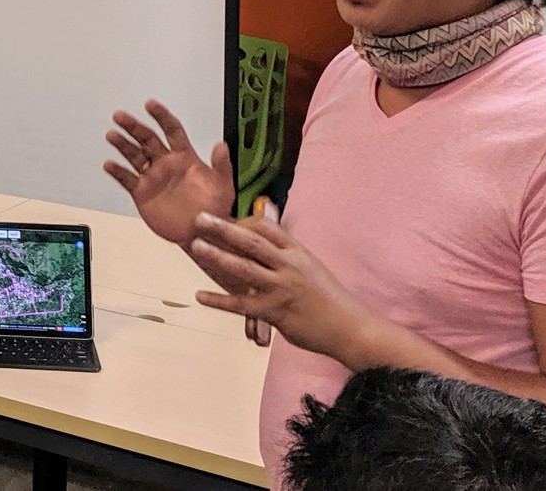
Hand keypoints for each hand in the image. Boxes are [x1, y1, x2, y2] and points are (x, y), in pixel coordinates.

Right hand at [103, 99, 233, 244]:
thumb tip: (221, 146)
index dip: (161, 116)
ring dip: (122, 145)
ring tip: (112, 135)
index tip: (151, 105)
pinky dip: (117, 172)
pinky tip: (109, 164)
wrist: (201, 233)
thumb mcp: (224, 186)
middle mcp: (166, 164)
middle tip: (121, 116)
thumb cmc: (214, 209)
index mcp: (185, 157)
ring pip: (134, 155)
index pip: (171, 130)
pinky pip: (127, 179)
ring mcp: (153, 177)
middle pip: (147, 138)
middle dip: (134, 126)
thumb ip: (222, 165)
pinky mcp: (143, 193)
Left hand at [188, 212, 369, 361]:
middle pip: (251, 241)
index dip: (243, 221)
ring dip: (217, 256)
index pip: (266, 226)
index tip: (225, 220)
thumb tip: (262, 244)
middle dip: (223, 228)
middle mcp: (288, 265)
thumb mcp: (309, 265)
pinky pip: (241, 304)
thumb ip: (286, 254)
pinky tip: (200, 296)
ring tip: (196, 246)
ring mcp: (280, 288)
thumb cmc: (328, 297)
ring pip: (244, 267)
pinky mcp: (274, 312)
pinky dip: (219, 300)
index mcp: (297, 251)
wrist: (349, 327)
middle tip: (199, 219)